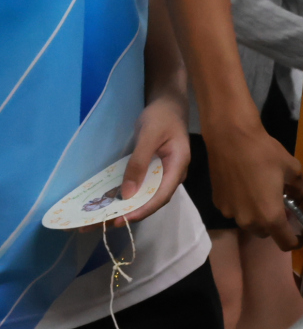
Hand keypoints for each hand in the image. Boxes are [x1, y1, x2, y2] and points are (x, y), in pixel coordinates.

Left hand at [113, 94, 189, 227]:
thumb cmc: (162, 116)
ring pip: (145, 196)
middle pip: (152, 201)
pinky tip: (108, 202)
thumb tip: (128, 193)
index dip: (142, 210)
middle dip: (128, 214)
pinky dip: (125, 196)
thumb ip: (139, 163)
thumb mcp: (149, 135)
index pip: (162, 196)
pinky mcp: (153, 171)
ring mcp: (163, 174)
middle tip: (101, 224)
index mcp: (178, 166)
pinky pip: (140, 187)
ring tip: (99, 218)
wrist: (168, 104)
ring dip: (124, 208)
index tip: (121, 220)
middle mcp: (172, 175)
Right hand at [203, 111, 302, 247]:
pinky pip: (235, 211)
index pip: (284, 242)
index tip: (300, 235)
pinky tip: (244, 186)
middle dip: (274, 224)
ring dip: (257, 215)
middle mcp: (249, 221)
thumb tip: (302, 195)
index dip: (295, 241)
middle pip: (265, 232)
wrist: (231, 140)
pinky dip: (242, 205)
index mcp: (270, 215)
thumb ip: (299, 187)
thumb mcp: (292, 168)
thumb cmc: (265, 154)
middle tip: (280, 204)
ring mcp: (230, 213)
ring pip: (249, 222)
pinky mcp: (218, 203)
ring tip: (260, 193)